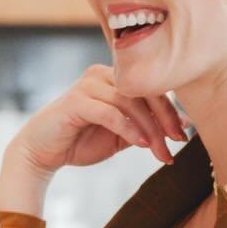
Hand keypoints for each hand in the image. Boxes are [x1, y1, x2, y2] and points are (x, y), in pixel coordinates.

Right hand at [11, 65, 187, 175]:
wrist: (43, 152)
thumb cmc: (81, 141)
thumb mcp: (122, 135)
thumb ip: (146, 127)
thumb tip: (184, 126)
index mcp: (115, 78)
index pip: (151, 87)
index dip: (171, 110)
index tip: (184, 134)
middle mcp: (102, 75)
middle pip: (144, 91)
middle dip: (164, 119)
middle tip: (177, 142)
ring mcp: (88, 85)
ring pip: (130, 102)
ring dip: (149, 128)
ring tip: (159, 150)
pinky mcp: (76, 101)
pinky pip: (110, 112)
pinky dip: (128, 128)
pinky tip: (140, 143)